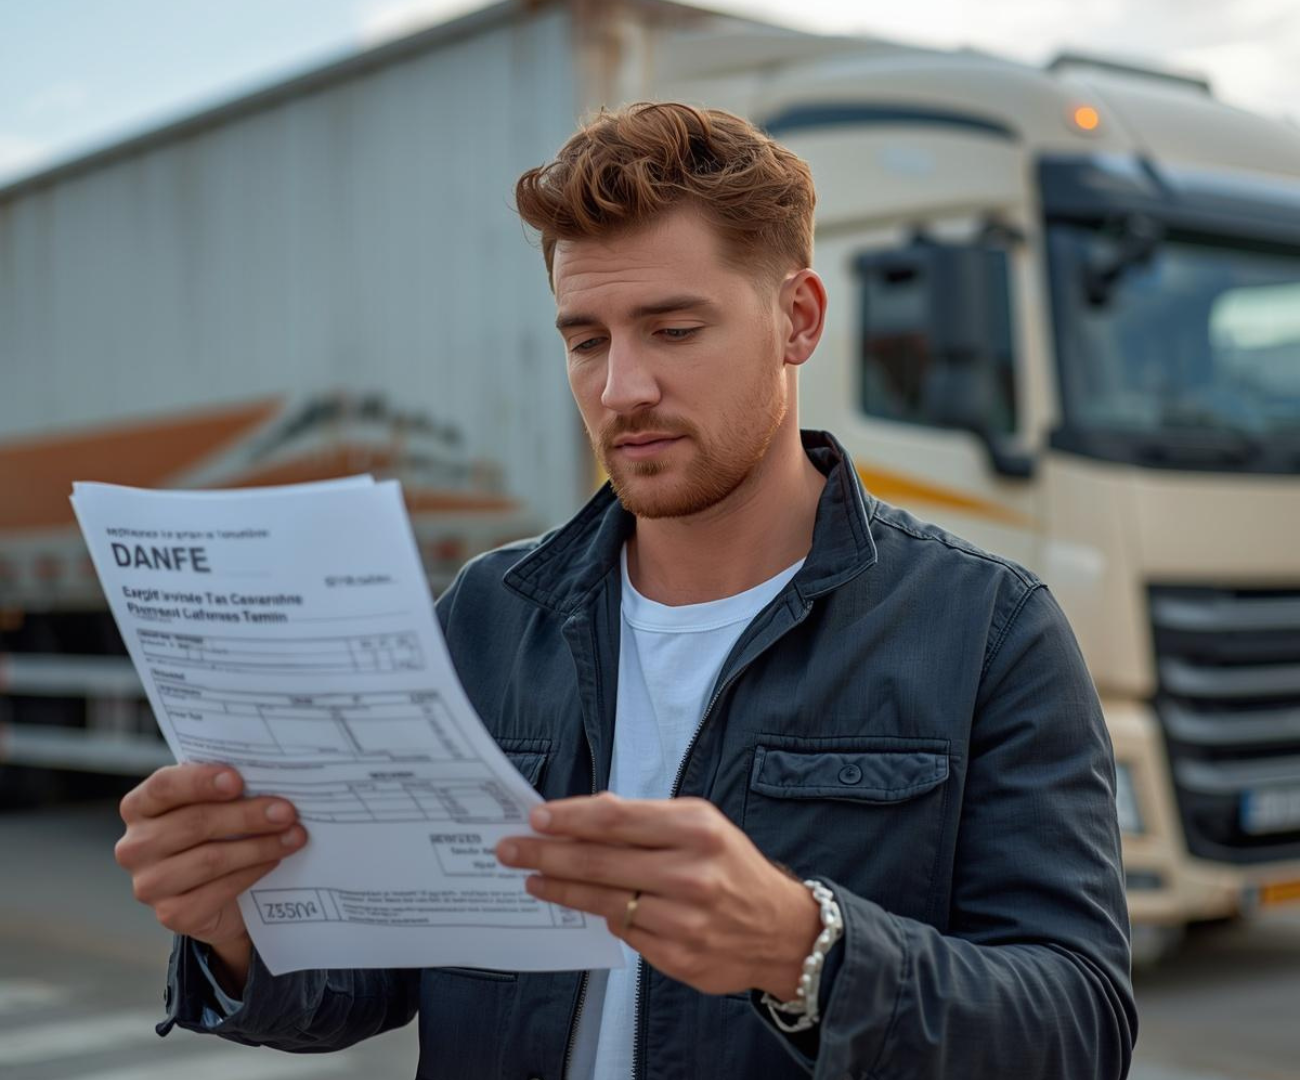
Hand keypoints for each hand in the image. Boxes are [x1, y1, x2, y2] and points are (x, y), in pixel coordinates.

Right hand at [115, 763, 306, 988]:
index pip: (163, 787)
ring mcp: (149, 884)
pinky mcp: (171, 914)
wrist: (223, 895)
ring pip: (210, 859)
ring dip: (259, 846)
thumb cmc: (220, 833)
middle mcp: (135, 846)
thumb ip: (228, 788)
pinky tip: (273, 862)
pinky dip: (251, 874)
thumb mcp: (217, 805)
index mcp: (140, 807)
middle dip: (248, 815)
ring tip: (293, 836)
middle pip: (195, 823)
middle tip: (288, 811)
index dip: (200, 782)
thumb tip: (269, 776)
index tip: (238, 780)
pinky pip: (217, 892)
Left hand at [496, 793, 819, 997]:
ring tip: (533, 880)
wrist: (781, 929)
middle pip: (600, 862)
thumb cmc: (732, 867)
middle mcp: (691, 874)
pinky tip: (585, 907)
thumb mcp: (701, 825)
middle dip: (546, 855)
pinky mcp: (678, 956)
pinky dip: (603, 916)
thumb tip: (586, 811)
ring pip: (604, 902)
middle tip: (510, 851)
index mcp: (696, 830)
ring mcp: (684, 920)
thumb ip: (645, 818)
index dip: (569, 818)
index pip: (615, 819)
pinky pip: (624, 933)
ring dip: (561, 890)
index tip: (535, 818)